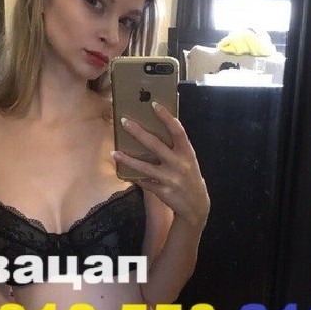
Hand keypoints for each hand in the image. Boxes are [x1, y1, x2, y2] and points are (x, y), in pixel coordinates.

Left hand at [112, 102, 209, 227]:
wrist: (196, 205)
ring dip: (128, 159)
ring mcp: (170, 179)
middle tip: (124, 122)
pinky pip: (144, 182)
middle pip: (156, 145)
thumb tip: (158, 129)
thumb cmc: (189, 177)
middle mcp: (179, 164)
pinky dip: (134, 177)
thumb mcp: (189, 160)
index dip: (166, 117)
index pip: (177, 131)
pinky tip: (123, 172)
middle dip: (138, 132)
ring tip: (114, 153)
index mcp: (187, 153)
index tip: (154, 105)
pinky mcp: (163, 191)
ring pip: (145, 166)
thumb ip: (177, 147)